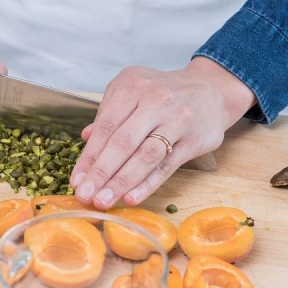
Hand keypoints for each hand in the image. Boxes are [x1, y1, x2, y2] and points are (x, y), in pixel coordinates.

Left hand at [70, 57, 256, 208]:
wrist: (211, 89)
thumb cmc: (164, 94)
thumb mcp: (133, 92)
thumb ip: (110, 114)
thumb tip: (85, 139)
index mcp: (133, 85)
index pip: (106, 127)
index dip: (89, 156)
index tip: (76, 180)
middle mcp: (155, 100)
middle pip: (122, 142)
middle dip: (100, 173)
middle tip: (85, 195)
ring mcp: (177, 119)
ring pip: (144, 156)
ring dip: (121, 182)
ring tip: (103, 201)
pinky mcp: (194, 140)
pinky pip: (166, 166)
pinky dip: (147, 184)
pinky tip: (131, 197)